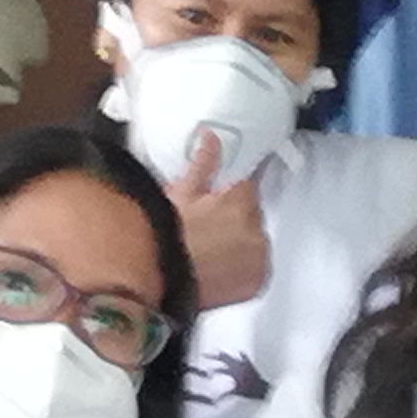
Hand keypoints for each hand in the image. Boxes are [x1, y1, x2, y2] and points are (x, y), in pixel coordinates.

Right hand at [164, 147, 273, 312]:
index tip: (218, 201)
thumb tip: (212, 135)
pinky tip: (221, 267)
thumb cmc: (165, 234)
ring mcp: (259, 258)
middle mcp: (256, 229)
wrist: (157, 280)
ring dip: (241, 242)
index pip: (248, 185)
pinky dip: (245, 267)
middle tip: (207, 228)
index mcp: (241, 201)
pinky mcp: (258, 282)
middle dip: (235, 217)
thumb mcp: (180, 194)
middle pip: (253, 214)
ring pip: (255, 240)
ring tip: (211, 251)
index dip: (231, 192)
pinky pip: (257, 267)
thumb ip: (203, 163)